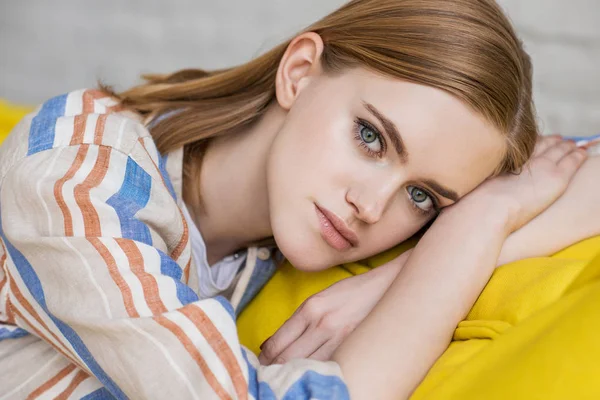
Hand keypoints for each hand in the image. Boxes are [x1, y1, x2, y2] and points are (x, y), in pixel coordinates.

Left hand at [258, 250, 411, 364]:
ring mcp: (340, 338)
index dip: (264, 361)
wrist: (391, 286)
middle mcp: (323, 323)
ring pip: (307, 368)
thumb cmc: (355, 293)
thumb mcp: (322, 299)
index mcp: (311, 308)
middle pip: (287, 360)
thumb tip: (272, 345)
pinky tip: (313, 377)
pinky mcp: (355, 346)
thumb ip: (298, 321)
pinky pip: (330, 368)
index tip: (261, 367)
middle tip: (269, 379)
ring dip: (294, 375)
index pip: (277, 344)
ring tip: (288, 380)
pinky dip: (317, 374)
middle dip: (274, 371)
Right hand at [468, 134, 587, 232]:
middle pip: (540, 145)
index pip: (521, 147)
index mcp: (503, 158)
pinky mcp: (556, 177)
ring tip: (573, 144)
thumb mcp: (471, 184)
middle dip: (550, 141)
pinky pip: (571, 162)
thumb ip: (476, 176)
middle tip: (558, 139)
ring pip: (558, 150)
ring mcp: (541, 166)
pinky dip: (577, 156)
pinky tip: (582, 153)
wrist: (486, 210)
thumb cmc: (473, 204)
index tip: (536, 139)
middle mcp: (522, 157)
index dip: (530, 142)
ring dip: (566, 146)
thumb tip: (464, 175)